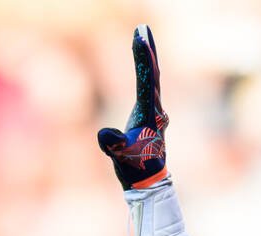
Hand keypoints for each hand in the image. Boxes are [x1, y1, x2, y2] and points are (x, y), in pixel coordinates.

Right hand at [96, 25, 169, 189]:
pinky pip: (150, 88)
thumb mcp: (121, 158)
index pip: (146, 78)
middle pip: (153, 72)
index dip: (142, 56)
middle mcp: (156, 109)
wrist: (148, 183)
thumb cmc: (134, 169)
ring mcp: (155, 112)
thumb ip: (114, 145)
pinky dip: (147, 72)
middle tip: (143, 28)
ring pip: (153, 78)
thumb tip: (104, 134)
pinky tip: (145, 68)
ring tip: (144, 38)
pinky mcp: (152, 116)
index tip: (139, 36)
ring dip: (148, 58)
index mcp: (149, 113)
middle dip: (148, 50)